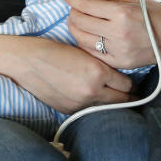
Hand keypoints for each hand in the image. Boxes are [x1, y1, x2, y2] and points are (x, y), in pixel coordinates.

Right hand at [7, 36, 133, 113]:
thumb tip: (117, 75)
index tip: (133, 82)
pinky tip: (92, 98)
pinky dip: (93, 104)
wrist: (26, 61)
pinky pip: (88, 109)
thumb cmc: (54, 50)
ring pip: (106, 107)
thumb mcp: (84, 52)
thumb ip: (102, 65)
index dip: (131, 83)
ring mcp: (79, 103)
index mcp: (97, 72)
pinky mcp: (68, 110)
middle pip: (121, 100)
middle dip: (128, 97)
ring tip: (115, 97)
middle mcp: (91, 90)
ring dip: (111, 102)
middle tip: (133, 94)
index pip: (127, 84)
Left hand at [65, 0, 160, 68]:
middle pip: (81, 22)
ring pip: (84, 40)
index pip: (87, 5)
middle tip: (73, 8)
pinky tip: (87, 37)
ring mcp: (118, 50)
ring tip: (77, 22)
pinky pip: (95, 54)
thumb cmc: (159, 14)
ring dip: (76, 29)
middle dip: (72, 13)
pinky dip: (87, 44)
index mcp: (121, 13)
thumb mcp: (134, 0)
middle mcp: (118, 33)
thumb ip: (110, 2)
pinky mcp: (121, 63)